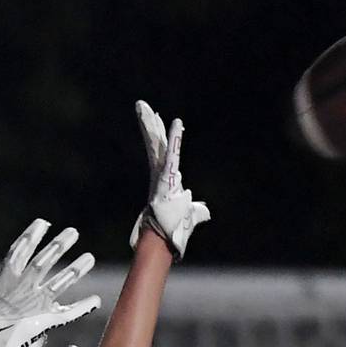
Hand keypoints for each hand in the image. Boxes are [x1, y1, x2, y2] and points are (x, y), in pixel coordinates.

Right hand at [0, 219, 100, 346]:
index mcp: (4, 280)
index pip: (20, 251)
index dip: (32, 235)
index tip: (43, 223)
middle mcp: (23, 288)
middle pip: (44, 261)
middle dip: (59, 245)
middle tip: (73, 232)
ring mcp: (36, 304)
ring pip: (60, 282)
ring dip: (76, 269)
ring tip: (90, 258)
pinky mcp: (45, 322)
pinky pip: (68, 313)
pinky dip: (83, 306)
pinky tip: (97, 299)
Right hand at [130, 100, 210, 260]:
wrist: (164, 240)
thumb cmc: (174, 230)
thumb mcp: (191, 215)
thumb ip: (197, 210)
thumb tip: (204, 211)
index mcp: (165, 178)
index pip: (164, 151)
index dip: (162, 135)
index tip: (157, 118)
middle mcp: (160, 173)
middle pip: (155, 143)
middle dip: (149, 124)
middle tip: (141, 105)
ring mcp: (161, 175)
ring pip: (157, 144)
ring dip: (151, 125)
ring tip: (142, 106)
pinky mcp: (166, 178)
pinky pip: (173, 154)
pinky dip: (175, 139)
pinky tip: (176, 123)